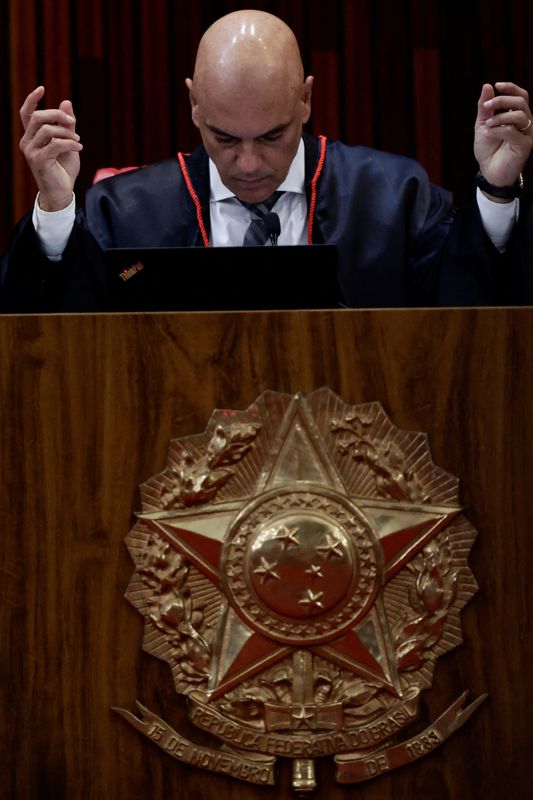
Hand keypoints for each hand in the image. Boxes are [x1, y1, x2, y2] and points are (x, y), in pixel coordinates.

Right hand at [19, 86, 82, 210]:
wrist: (62, 192)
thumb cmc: (63, 168)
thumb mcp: (68, 142)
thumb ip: (66, 124)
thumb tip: (66, 102)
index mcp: (31, 136)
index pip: (26, 113)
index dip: (32, 100)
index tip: (42, 88)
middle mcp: (27, 142)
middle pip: (38, 117)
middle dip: (57, 115)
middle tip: (72, 122)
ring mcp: (30, 151)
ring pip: (47, 129)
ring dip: (66, 133)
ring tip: (77, 142)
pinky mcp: (38, 160)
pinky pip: (55, 144)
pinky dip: (70, 144)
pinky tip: (79, 148)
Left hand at [474, 82, 532, 189]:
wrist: (489, 172)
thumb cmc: (488, 150)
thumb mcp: (483, 125)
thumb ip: (485, 108)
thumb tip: (487, 86)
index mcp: (516, 116)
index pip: (521, 95)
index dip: (511, 88)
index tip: (496, 85)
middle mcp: (525, 123)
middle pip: (521, 102)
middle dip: (502, 100)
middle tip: (487, 106)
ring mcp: (527, 134)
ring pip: (519, 115)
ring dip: (500, 117)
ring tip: (487, 125)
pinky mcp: (525, 145)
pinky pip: (513, 131)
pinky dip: (498, 130)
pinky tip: (488, 134)